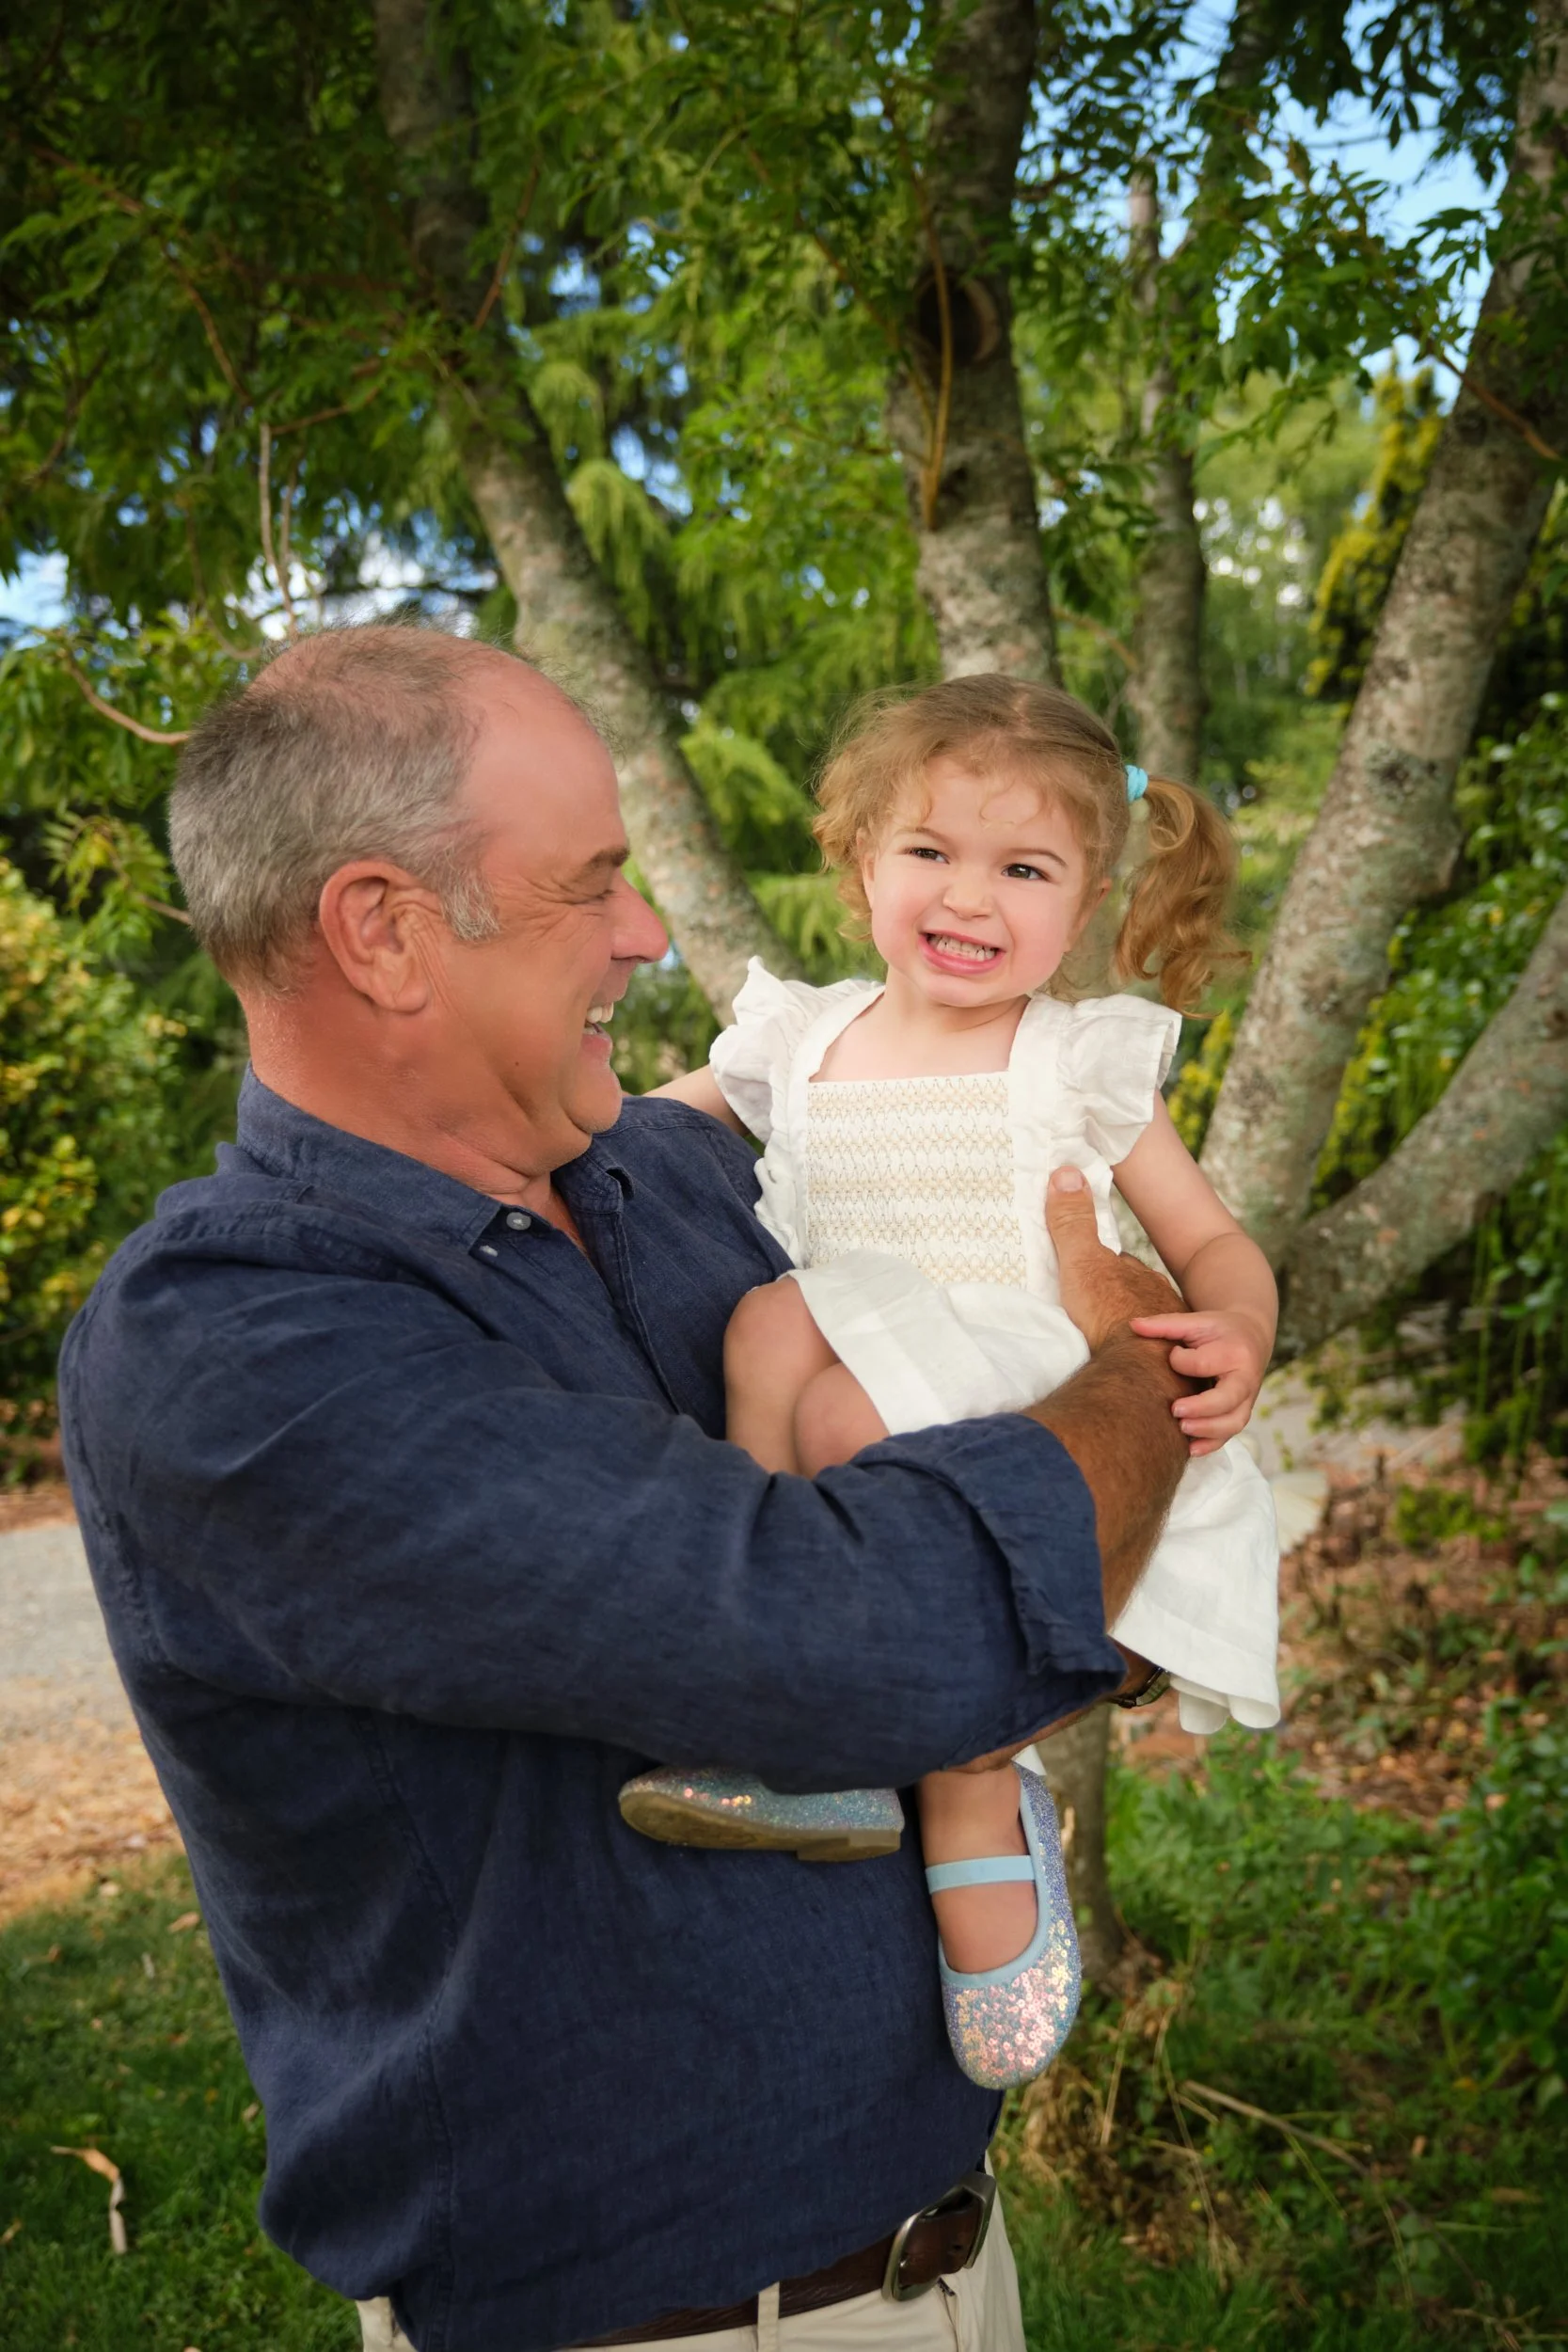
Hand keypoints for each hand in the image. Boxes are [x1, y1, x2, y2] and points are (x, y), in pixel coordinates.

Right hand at [1044, 1166, 1179, 1352]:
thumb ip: (1073, 1222)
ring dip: (1132, 1328)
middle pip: (1136, 1292)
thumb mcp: (1081, 1263)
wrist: (1140, 1370)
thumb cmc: (1109, 1314)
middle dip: (1120, 1297)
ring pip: (1149, 1323)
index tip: (1088, 1272)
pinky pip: (1154, 1355)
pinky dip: (1141, 1356)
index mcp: (1138, 1276)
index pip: (1120, 1263)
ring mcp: (1171, 1334)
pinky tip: (1128, 1365)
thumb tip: (1066, 1171)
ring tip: (1112, 1341)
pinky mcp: (1172, 1366)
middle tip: (1097, 1310)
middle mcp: (1159, 1300)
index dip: (1104, 1265)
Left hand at [1128, 1307, 1268, 1454]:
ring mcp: (1247, 1399)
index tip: (1172, 1354)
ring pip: (1233, 1422)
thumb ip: (1166, 1324)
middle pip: (1228, 1399)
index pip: (1204, 1363)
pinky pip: (1230, 1434)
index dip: (1181, 1361)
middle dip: (1202, 1408)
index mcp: (1234, 1352)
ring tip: (1181, 1430)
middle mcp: (1246, 1378)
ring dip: (1207, 1430)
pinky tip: (1190, 1450)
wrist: (1252, 1337)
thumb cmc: (1218, 1329)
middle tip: (1175, 1410)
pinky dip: (1211, 1444)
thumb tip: (1132, 1324)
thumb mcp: (1196, 1321)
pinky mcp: (1242, 1412)